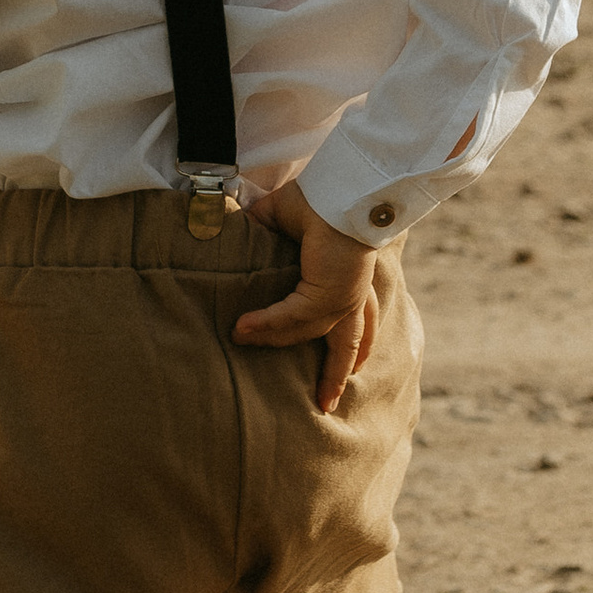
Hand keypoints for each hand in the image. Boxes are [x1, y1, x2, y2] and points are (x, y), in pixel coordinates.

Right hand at [234, 176, 380, 413]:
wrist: (338, 189)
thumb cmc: (318, 197)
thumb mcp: (283, 218)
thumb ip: (261, 230)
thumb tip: (236, 227)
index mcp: (350, 277)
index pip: (355, 318)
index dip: (352, 343)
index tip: (351, 365)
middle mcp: (352, 293)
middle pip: (350, 343)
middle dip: (338, 373)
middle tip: (327, 403)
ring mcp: (343, 298)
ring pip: (324, 342)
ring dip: (302, 362)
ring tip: (273, 371)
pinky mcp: (327, 296)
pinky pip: (291, 319)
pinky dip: (267, 326)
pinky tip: (241, 329)